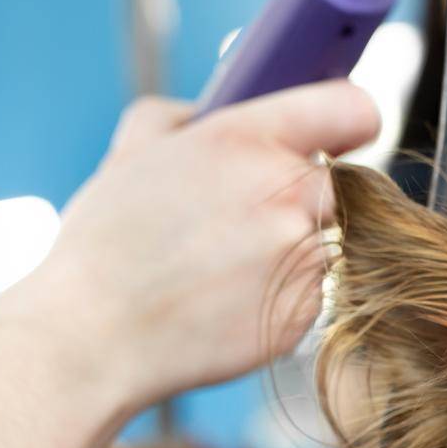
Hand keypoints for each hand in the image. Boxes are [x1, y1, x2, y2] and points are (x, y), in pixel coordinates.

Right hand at [12, 79, 380, 414]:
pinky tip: (228, 301)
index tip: (337, 134)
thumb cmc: (105, 244)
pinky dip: (281, 295)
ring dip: (291, 247)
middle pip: (342, 184)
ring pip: (326, 240)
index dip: (348, 121)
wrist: (93, 338)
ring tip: (225, 264)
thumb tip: (210, 111)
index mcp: (247, 140)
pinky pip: (312, 292)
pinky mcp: (304, 313)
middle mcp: (285, 195)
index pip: (353, 109)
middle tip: (249, 217)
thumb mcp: (130, 151)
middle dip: (305, 195)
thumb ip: (182, 116)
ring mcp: (301, 258)